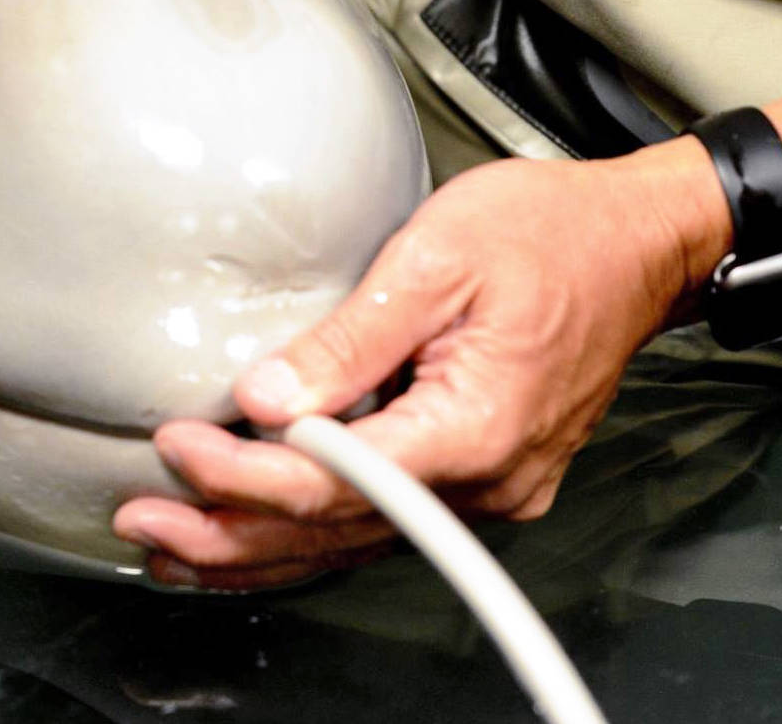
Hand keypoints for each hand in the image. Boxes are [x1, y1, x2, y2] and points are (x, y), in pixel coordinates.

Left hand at [113, 138, 729, 588]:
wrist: (642, 245)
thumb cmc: (555, 233)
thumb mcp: (439, 257)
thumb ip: (350, 338)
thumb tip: (267, 396)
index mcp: (475, 426)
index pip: (335, 480)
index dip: (242, 475)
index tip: (175, 447)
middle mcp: (487, 482)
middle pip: (335, 531)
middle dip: (228, 533)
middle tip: (140, 521)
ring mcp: (489, 490)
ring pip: (354, 541)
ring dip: (258, 548)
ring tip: (171, 547)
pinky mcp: (481, 479)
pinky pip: (381, 523)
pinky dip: (310, 532)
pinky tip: (255, 536)